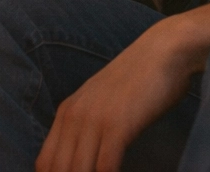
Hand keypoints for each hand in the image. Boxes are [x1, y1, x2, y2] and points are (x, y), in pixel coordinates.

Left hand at [37, 2, 209, 171]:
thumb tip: (82, 157)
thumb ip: (88, 125)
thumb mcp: (102, 100)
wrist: (165, 51)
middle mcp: (74, 116)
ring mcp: (94, 119)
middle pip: (57, 171)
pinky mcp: (118, 125)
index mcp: (67, 111)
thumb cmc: (140, 79)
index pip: (44, 163)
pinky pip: (104, 168)